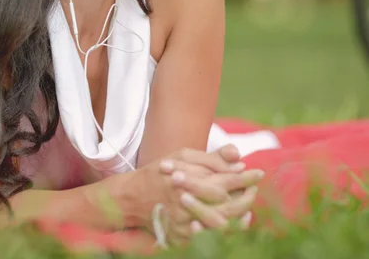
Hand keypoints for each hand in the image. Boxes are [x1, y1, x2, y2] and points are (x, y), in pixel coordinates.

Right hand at [127, 148, 262, 244]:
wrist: (134, 196)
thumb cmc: (161, 172)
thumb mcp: (182, 156)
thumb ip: (211, 158)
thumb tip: (238, 161)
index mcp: (189, 178)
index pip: (225, 179)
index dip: (245, 177)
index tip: (259, 173)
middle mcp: (188, 200)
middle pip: (228, 204)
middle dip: (246, 197)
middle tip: (254, 189)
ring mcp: (184, 221)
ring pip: (221, 224)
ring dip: (239, 216)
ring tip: (247, 206)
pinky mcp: (181, 236)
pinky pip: (208, 237)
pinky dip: (225, 231)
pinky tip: (233, 221)